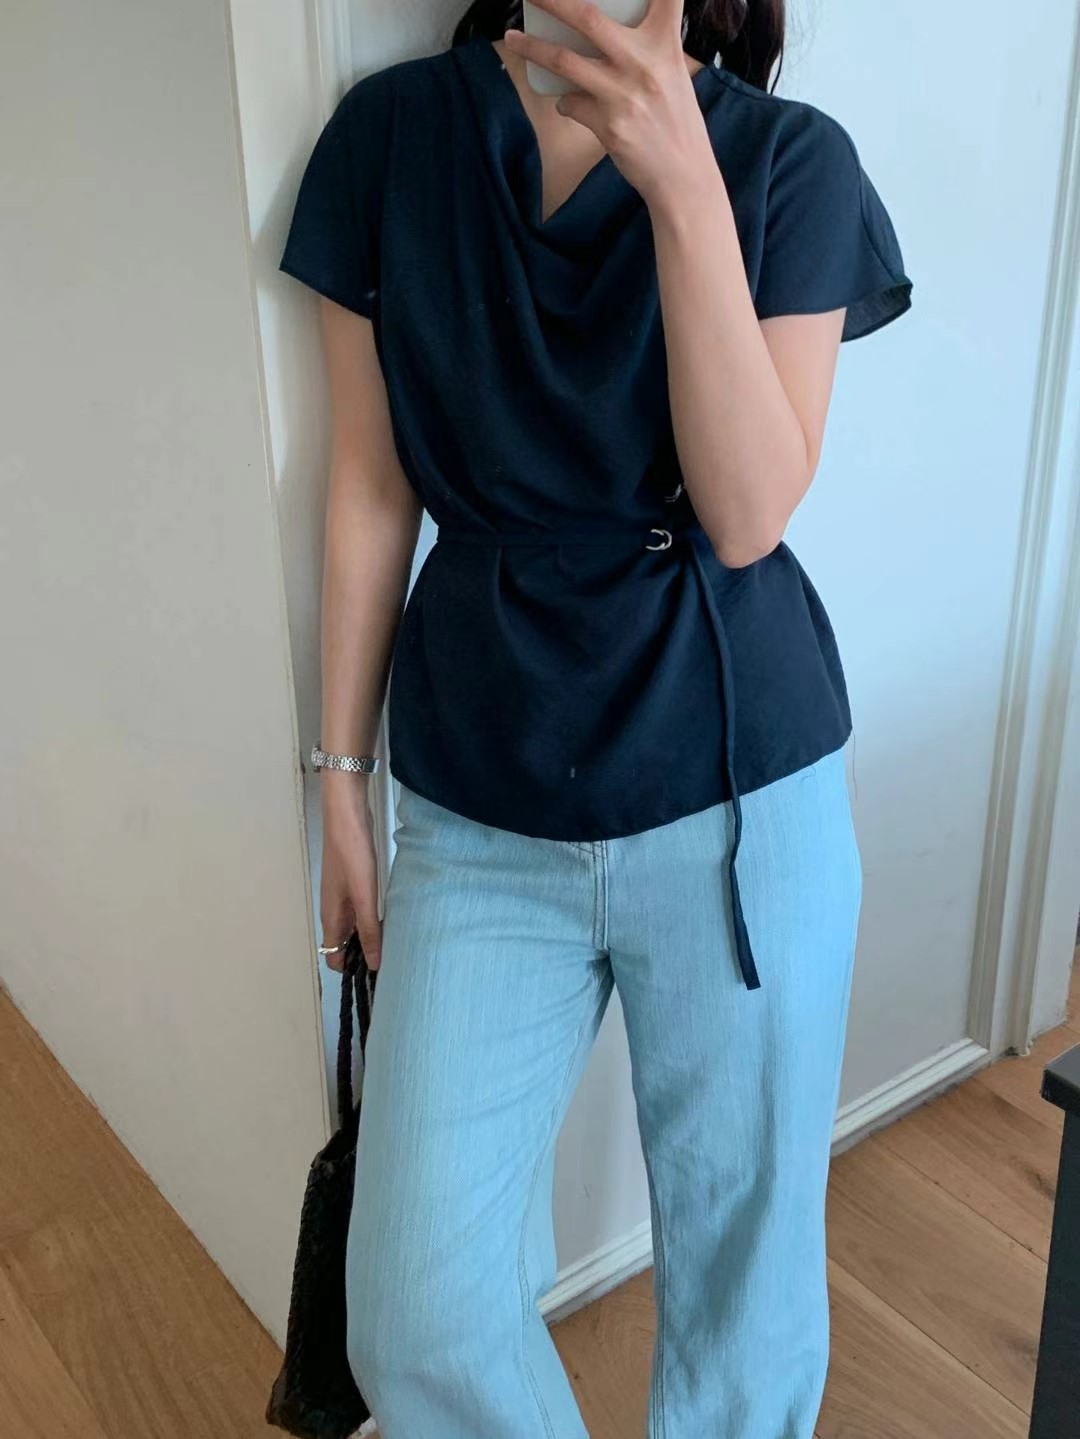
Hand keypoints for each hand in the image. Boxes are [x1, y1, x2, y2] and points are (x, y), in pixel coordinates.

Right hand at [319, 775, 381, 971]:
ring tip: (395, 943)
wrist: (347, 816)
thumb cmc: (350, 853)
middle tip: (392, 962)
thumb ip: (368, 930)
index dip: (351, 970)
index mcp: (332, 917)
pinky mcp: (353, 883)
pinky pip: (360, 911)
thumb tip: (373, 963)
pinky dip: (372, 920)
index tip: (375, 976)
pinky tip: (390, 917)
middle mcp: (334, 910)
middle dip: (363, 957)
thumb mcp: (364, 896)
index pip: (334, 958)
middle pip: (344, 945)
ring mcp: (342, 896)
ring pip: (353, 928)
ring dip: (370, 938)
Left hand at [502, 0, 713, 210]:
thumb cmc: (677, 124)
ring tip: (514, 38)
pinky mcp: (607, 125)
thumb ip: (648, 50)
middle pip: (587, 17)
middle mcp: (642, 63)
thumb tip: (606, 35)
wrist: (683, 176)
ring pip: (564, 60)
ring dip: (532, 48)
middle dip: (552, 0)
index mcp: (665, 45)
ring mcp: (622, 94)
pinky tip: (571, 104)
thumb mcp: (673, 74)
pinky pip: (570, 103)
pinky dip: (565, 102)